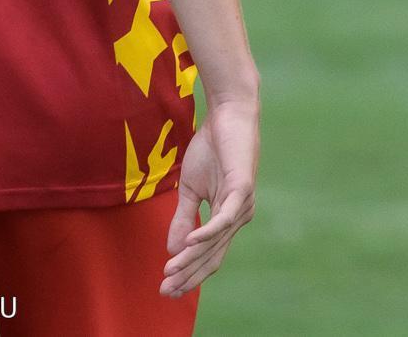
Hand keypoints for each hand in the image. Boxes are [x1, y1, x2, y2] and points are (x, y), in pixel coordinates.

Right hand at [163, 96, 260, 296]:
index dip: (188, 273)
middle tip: (164, 291)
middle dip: (188, 274)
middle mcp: (239, 216)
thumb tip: (172, 250)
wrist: (227, 116)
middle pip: (212, 254)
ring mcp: (242, 204)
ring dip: (190, 258)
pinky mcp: (242, 189)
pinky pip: (223, 218)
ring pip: (215, 241)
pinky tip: (189, 243)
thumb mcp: (190, 190)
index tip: (166, 289)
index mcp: (228, 217)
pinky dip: (207, 232)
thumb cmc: (211, 150)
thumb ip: (184, 219)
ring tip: (169, 272)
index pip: (209, 254)